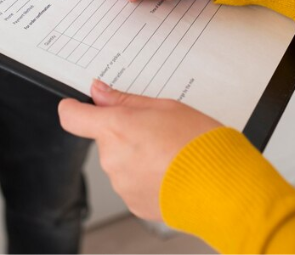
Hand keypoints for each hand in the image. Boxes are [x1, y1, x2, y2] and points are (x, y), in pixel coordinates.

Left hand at [59, 80, 220, 220]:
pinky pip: (132, 182)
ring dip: (137, 155)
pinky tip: (169, 171)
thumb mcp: (165, 106)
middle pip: (105, 138)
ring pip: (120, 161)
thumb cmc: (200, 145)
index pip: (72, 116)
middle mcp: (112, 158)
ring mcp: (121, 183)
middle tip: (155, 129)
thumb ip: (126, 100)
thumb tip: (100, 93)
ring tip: (169, 153)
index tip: (81, 104)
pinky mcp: (133, 202)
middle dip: (124, 132)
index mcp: (116, 128)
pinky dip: (146, 176)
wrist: (222, 188)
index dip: (75, 108)